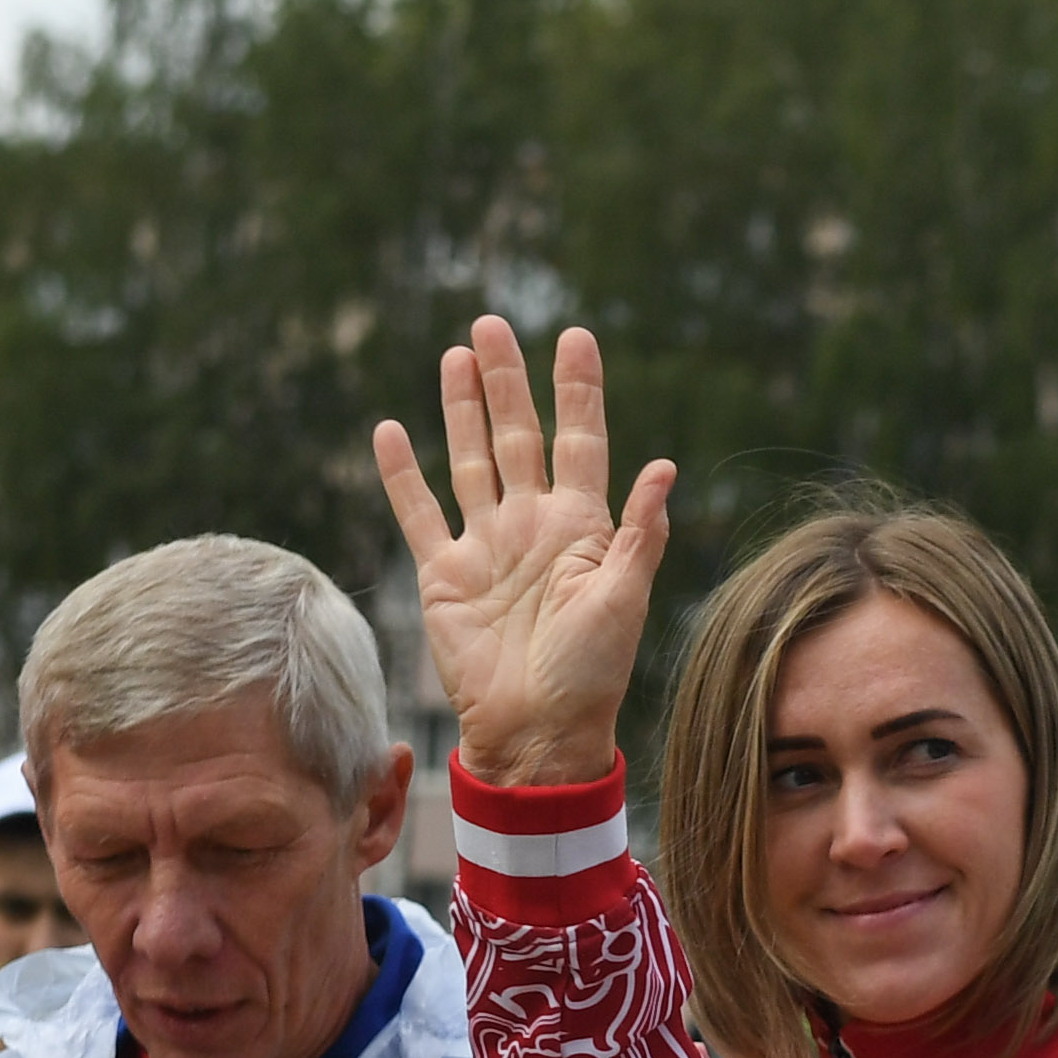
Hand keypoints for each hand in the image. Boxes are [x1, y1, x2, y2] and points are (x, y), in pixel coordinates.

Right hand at [375, 316, 677, 790]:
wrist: (535, 733)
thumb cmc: (591, 675)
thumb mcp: (624, 602)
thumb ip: (639, 535)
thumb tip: (666, 469)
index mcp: (582, 527)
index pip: (581, 441)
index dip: (578, 391)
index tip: (575, 336)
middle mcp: (533, 526)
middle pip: (517, 436)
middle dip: (508, 381)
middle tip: (494, 324)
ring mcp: (486, 547)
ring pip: (470, 461)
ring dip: (462, 409)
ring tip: (455, 356)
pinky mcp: (444, 576)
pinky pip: (419, 513)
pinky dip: (402, 475)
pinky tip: (390, 431)